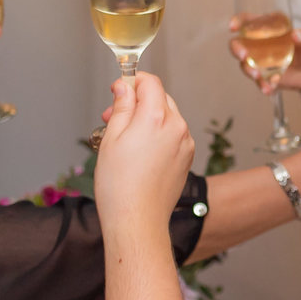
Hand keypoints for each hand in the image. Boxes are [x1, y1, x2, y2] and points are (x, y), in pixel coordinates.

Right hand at [94, 73, 194, 240]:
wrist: (138, 218)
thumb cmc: (120, 184)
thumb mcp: (112, 138)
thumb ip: (122, 107)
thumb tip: (125, 87)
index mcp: (157, 118)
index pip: (151, 83)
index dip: (133, 81)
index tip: (118, 89)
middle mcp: (177, 127)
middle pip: (160, 99)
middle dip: (137, 102)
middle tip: (112, 118)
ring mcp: (186, 143)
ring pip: (167, 117)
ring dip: (147, 118)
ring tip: (123, 138)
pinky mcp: (188, 157)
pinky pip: (174, 135)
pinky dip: (158, 134)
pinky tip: (140, 152)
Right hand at [229, 20, 300, 94]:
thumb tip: (296, 35)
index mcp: (267, 28)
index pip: (247, 21)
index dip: (237, 22)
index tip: (233, 27)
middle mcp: (258, 44)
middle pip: (239, 44)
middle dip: (236, 49)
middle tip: (243, 55)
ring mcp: (259, 61)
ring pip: (245, 65)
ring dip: (248, 70)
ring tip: (257, 76)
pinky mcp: (265, 77)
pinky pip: (259, 81)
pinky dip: (262, 85)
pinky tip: (269, 89)